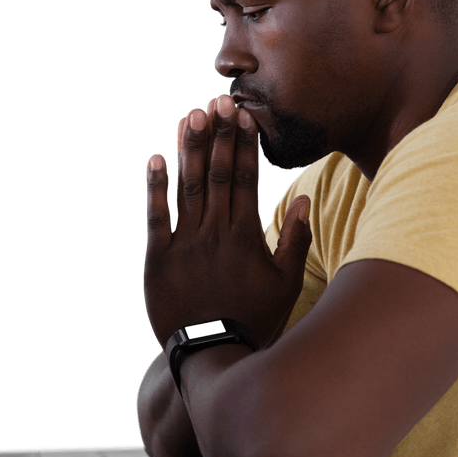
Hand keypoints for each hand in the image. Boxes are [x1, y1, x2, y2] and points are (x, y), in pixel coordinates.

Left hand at [142, 94, 312, 349]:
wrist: (213, 356)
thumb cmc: (255, 320)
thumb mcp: (286, 283)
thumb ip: (294, 239)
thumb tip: (303, 199)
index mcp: (246, 236)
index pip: (245, 179)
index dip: (244, 144)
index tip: (244, 113)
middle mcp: (215, 233)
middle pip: (217, 174)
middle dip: (218, 134)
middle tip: (218, 100)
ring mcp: (184, 244)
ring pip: (188, 187)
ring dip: (189, 150)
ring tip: (191, 116)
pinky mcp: (158, 259)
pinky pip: (156, 217)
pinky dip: (154, 187)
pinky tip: (155, 158)